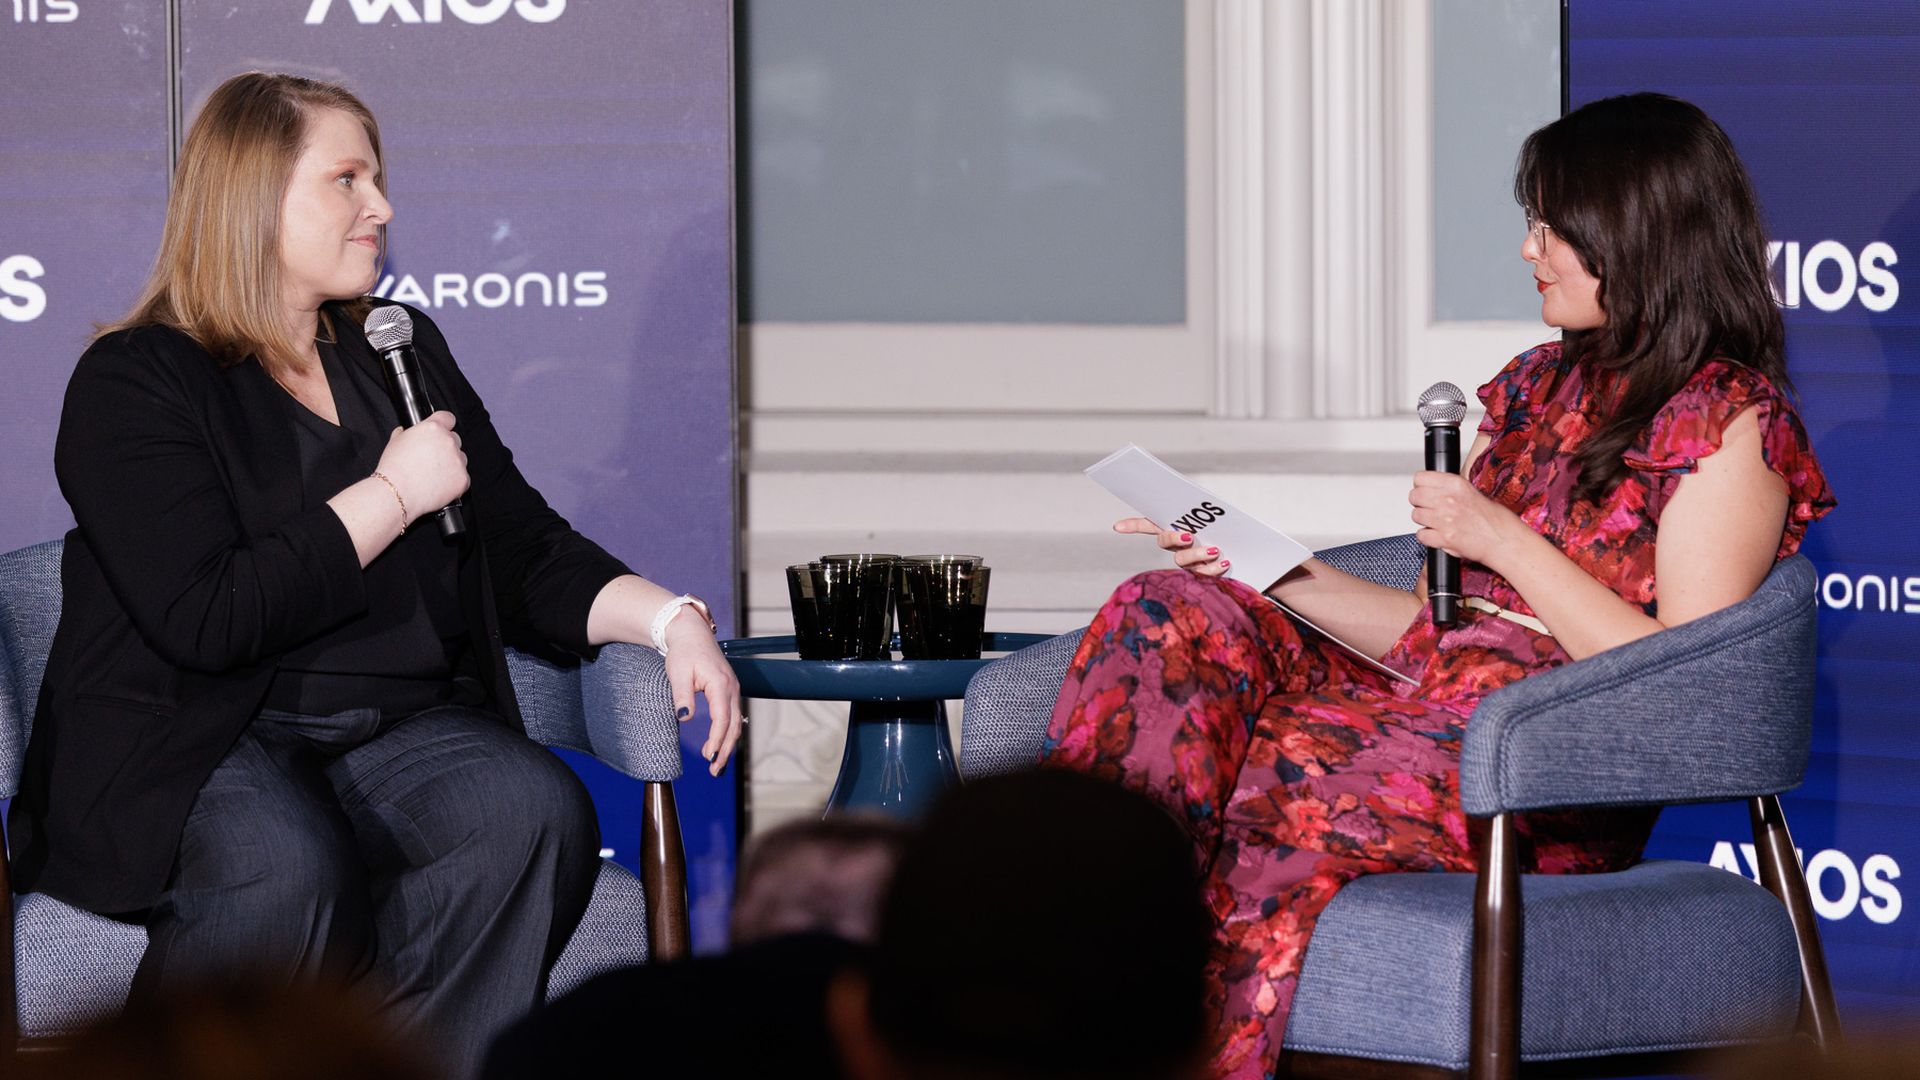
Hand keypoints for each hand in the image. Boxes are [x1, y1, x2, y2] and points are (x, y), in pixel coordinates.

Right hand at [375, 411, 468, 518]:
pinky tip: (439, 485)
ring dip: (451, 464)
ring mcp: (457, 460)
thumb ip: (407, 432)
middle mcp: (449, 441)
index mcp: (433, 428)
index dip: (444, 425)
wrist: (397, 492)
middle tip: (432, 459)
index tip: (442, 430)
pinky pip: (463, 478)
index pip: (448, 418)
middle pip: (454, 440)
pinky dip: (454, 482)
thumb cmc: (393, 468)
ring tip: (433, 475)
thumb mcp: (395, 441)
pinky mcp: (462, 479)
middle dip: (445, 448)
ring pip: (460, 459)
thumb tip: (407, 431)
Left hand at [662, 614, 743, 776]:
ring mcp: (733, 689)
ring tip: (716, 764)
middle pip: (734, 725)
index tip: (709, 756)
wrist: (691, 634)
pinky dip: (728, 733)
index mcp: (720, 684)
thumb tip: (685, 718)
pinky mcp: (729, 692)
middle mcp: (731, 688)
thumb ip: (682, 696)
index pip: (722, 718)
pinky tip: (720, 745)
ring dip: (728, 744)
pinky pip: (733, 716)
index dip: (717, 739)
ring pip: (736, 723)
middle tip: (714, 770)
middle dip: (726, 749)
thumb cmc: (683, 653)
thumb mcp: (678, 673)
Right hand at [1112, 516, 1230, 576]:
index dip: (1133, 525)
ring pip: (1182, 561)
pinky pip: (1202, 575)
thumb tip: (1201, 510)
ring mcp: (1188, 563)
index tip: (1117, 526)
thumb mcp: (1218, 517)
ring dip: (1197, 555)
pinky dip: (1213, 569)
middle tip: (1188, 536)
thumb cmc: (1230, 530)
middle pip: (1165, 542)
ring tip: (1214, 550)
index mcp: (1176, 527)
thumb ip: (1205, 513)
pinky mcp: (1202, 575)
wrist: (1249, 551)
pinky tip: (1224, 562)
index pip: (1149, 525)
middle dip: (1173, 538)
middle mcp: (1177, 547)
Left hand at [1407, 471, 1518, 565]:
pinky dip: (1427, 537)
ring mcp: (1445, 519)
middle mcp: (1448, 499)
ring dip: (1423, 520)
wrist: (1504, 540)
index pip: (1420, 478)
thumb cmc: (1493, 519)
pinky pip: (1421, 535)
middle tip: (1429, 508)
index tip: (1424, 490)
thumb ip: (1450, 489)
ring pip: (1416, 515)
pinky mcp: (1444, 538)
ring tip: (1436, 523)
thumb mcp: (1471, 492)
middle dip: (1419, 502)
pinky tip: (1437, 535)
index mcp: (1456, 484)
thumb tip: (1431, 488)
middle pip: (1414, 496)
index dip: (1420, 486)